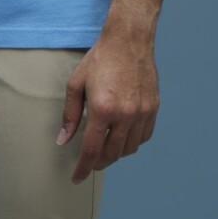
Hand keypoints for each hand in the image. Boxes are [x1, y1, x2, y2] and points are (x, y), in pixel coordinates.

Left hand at [57, 27, 159, 181]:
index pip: (91, 150)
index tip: (77, 177)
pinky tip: (122, 137)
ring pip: (129, 149)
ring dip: (115, 154)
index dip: (83, 168)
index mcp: (102, 108)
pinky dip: (132, 143)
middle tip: (90, 162)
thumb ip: (70, 115)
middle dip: (98, 163)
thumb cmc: (101, 59)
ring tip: (105, 148)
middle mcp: (125, 114)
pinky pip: (144, 137)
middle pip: (111, 153)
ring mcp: (141, 112)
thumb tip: (64, 139)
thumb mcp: (76, 84)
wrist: (128, 40)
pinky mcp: (152, 108)